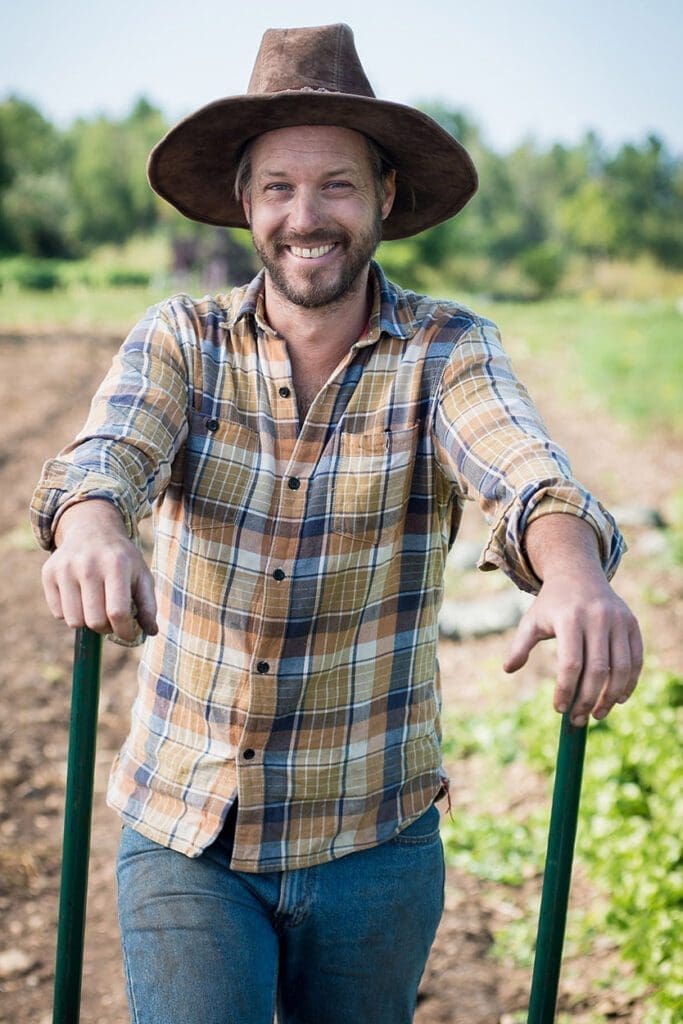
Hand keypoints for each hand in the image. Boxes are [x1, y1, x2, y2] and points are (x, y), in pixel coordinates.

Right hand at [41, 499, 157, 641]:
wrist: (92, 530)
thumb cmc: (121, 559)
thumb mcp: (141, 575)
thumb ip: (148, 604)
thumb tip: (151, 632)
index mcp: (116, 565)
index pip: (117, 612)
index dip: (125, 631)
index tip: (129, 634)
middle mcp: (88, 565)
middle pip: (95, 621)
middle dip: (107, 628)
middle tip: (112, 620)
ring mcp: (65, 568)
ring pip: (74, 621)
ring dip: (88, 623)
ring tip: (97, 608)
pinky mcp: (48, 573)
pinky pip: (58, 614)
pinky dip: (71, 614)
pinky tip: (80, 597)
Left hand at [504, 570, 642, 725]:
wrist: (579, 575)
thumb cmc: (552, 604)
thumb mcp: (532, 620)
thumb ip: (520, 645)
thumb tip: (508, 669)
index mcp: (570, 618)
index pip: (571, 663)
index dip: (566, 690)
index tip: (559, 709)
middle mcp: (597, 618)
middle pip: (597, 669)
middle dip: (588, 699)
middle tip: (577, 719)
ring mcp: (618, 621)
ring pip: (621, 667)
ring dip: (611, 696)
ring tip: (598, 715)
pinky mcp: (632, 624)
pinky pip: (636, 659)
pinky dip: (629, 682)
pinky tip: (618, 699)